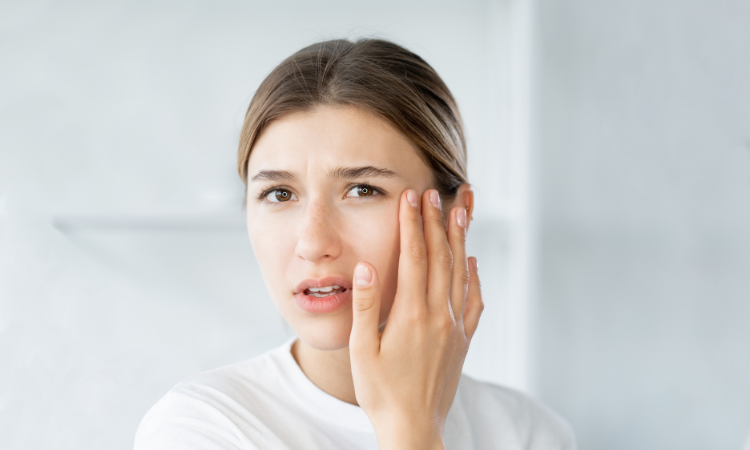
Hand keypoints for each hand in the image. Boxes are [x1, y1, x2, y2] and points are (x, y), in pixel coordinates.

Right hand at [349, 189, 483, 449]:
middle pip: (440, 258)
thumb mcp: (363, 350)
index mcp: (412, 314)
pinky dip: (474, 277)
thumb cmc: (381, 392)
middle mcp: (438, 315)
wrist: (413, 427)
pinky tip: (472, 261)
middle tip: (435, 193)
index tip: (412, 197)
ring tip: (461, 211)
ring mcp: (454, 327)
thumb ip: (367, 306)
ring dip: (459, 240)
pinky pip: (473, 301)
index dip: (412, 224)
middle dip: (436, 222)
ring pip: (460, 273)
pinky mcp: (462, 340)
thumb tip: (368, 266)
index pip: (414, 257)